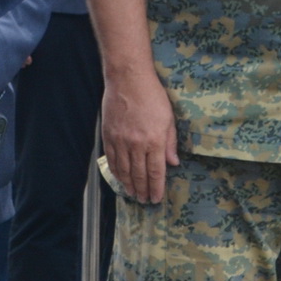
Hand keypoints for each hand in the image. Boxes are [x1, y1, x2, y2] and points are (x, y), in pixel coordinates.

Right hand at [102, 71, 179, 203]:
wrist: (127, 80)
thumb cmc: (152, 96)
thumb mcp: (169, 119)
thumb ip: (170, 142)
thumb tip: (173, 163)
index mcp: (154, 140)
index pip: (155, 171)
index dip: (156, 187)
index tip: (156, 198)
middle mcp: (136, 144)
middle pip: (138, 174)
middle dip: (142, 190)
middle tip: (144, 201)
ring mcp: (120, 140)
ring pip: (123, 169)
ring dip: (128, 184)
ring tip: (132, 194)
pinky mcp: (108, 135)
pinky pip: (111, 158)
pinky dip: (115, 171)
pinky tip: (119, 178)